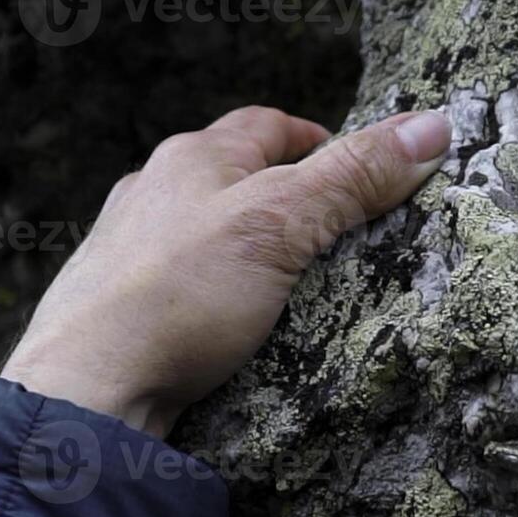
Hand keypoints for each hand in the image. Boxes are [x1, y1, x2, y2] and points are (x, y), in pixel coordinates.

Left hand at [1, 105, 452, 437]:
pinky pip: (179, 289)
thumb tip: (430, 127)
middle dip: (281, 196)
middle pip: (231, 178)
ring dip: (243, 250)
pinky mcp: (117, 310)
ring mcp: (127, 253)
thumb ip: (352, 178)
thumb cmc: (177, 295)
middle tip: (332, 230)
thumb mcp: (282, 225)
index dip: (316, 138)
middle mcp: (151, 194)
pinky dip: (212, 299)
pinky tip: (230, 331)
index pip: (266, 125)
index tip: (357, 164)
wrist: (87, 391)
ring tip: (289, 286)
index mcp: (191, 159)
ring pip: (201, 235)